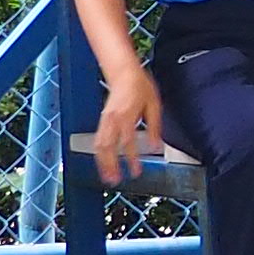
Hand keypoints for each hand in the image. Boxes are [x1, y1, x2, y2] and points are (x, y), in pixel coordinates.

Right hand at [91, 69, 164, 186]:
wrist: (123, 73)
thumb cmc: (140, 87)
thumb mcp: (154, 105)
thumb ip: (154, 127)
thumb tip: (156, 146)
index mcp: (126, 116)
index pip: (128, 143)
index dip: (132, 160)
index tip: (135, 172)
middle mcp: (112, 120)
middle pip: (108, 148)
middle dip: (110, 166)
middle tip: (115, 181)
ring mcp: (104, 120)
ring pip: (99, 145)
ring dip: (102, 163)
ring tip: (107, 176)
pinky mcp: (102, 120)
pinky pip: (97, 139)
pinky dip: (99, 153)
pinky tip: (103, 162)